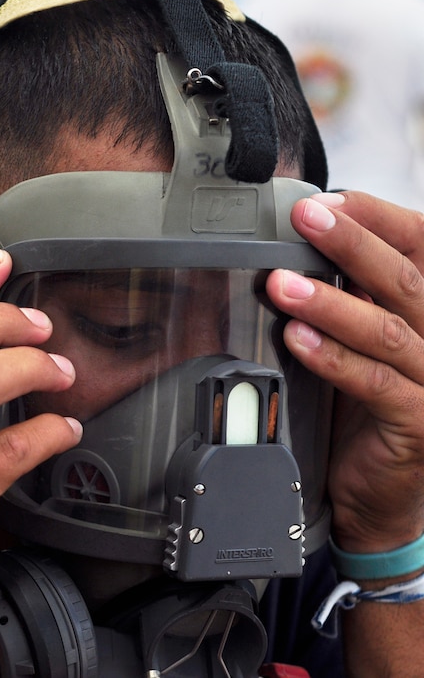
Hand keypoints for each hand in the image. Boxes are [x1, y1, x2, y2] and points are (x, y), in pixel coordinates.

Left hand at [265, 191, 423, 553]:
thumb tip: (295, 242)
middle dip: (352, 242)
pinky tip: (295, 339)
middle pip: (405, 279)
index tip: (331, 198)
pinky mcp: (416, 422)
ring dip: (330, 302)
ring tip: (281, 283)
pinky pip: (373, 383)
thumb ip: (348, 296)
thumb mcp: (361, 342)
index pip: (420, 248)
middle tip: (305, 216)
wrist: (380, 494)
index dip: (379, 219)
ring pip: (387, 330)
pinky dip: (332, 358)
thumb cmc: (364, 409)